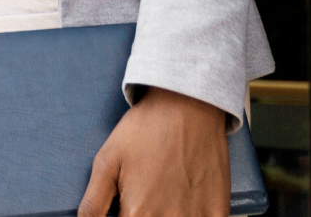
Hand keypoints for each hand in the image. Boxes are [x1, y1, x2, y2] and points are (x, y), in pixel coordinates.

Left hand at [78, 87, 229, 216]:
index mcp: (138, 213)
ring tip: (163, 197)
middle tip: (144, 200)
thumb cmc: (146, 129)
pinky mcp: (218, 212)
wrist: (188, 104)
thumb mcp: (107, 162)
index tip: (125, 212)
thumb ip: (92, 205)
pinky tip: (183, 202)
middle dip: (142, 216)